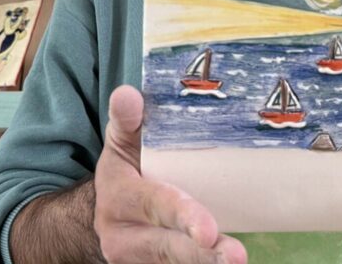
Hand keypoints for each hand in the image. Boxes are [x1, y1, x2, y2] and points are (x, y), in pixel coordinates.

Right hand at [93, 85, 247, 263]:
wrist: (105, 217)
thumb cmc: (126, 172)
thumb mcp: (120, 144)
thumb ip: (126, 121)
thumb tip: (127, 93)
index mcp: (119, 199)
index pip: (154, 205)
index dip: (182, 217)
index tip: (208, 230)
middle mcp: (124, 237)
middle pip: (168, 247)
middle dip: (201, 254)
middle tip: (235, 255)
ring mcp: (138, 261)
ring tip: (236, 259)